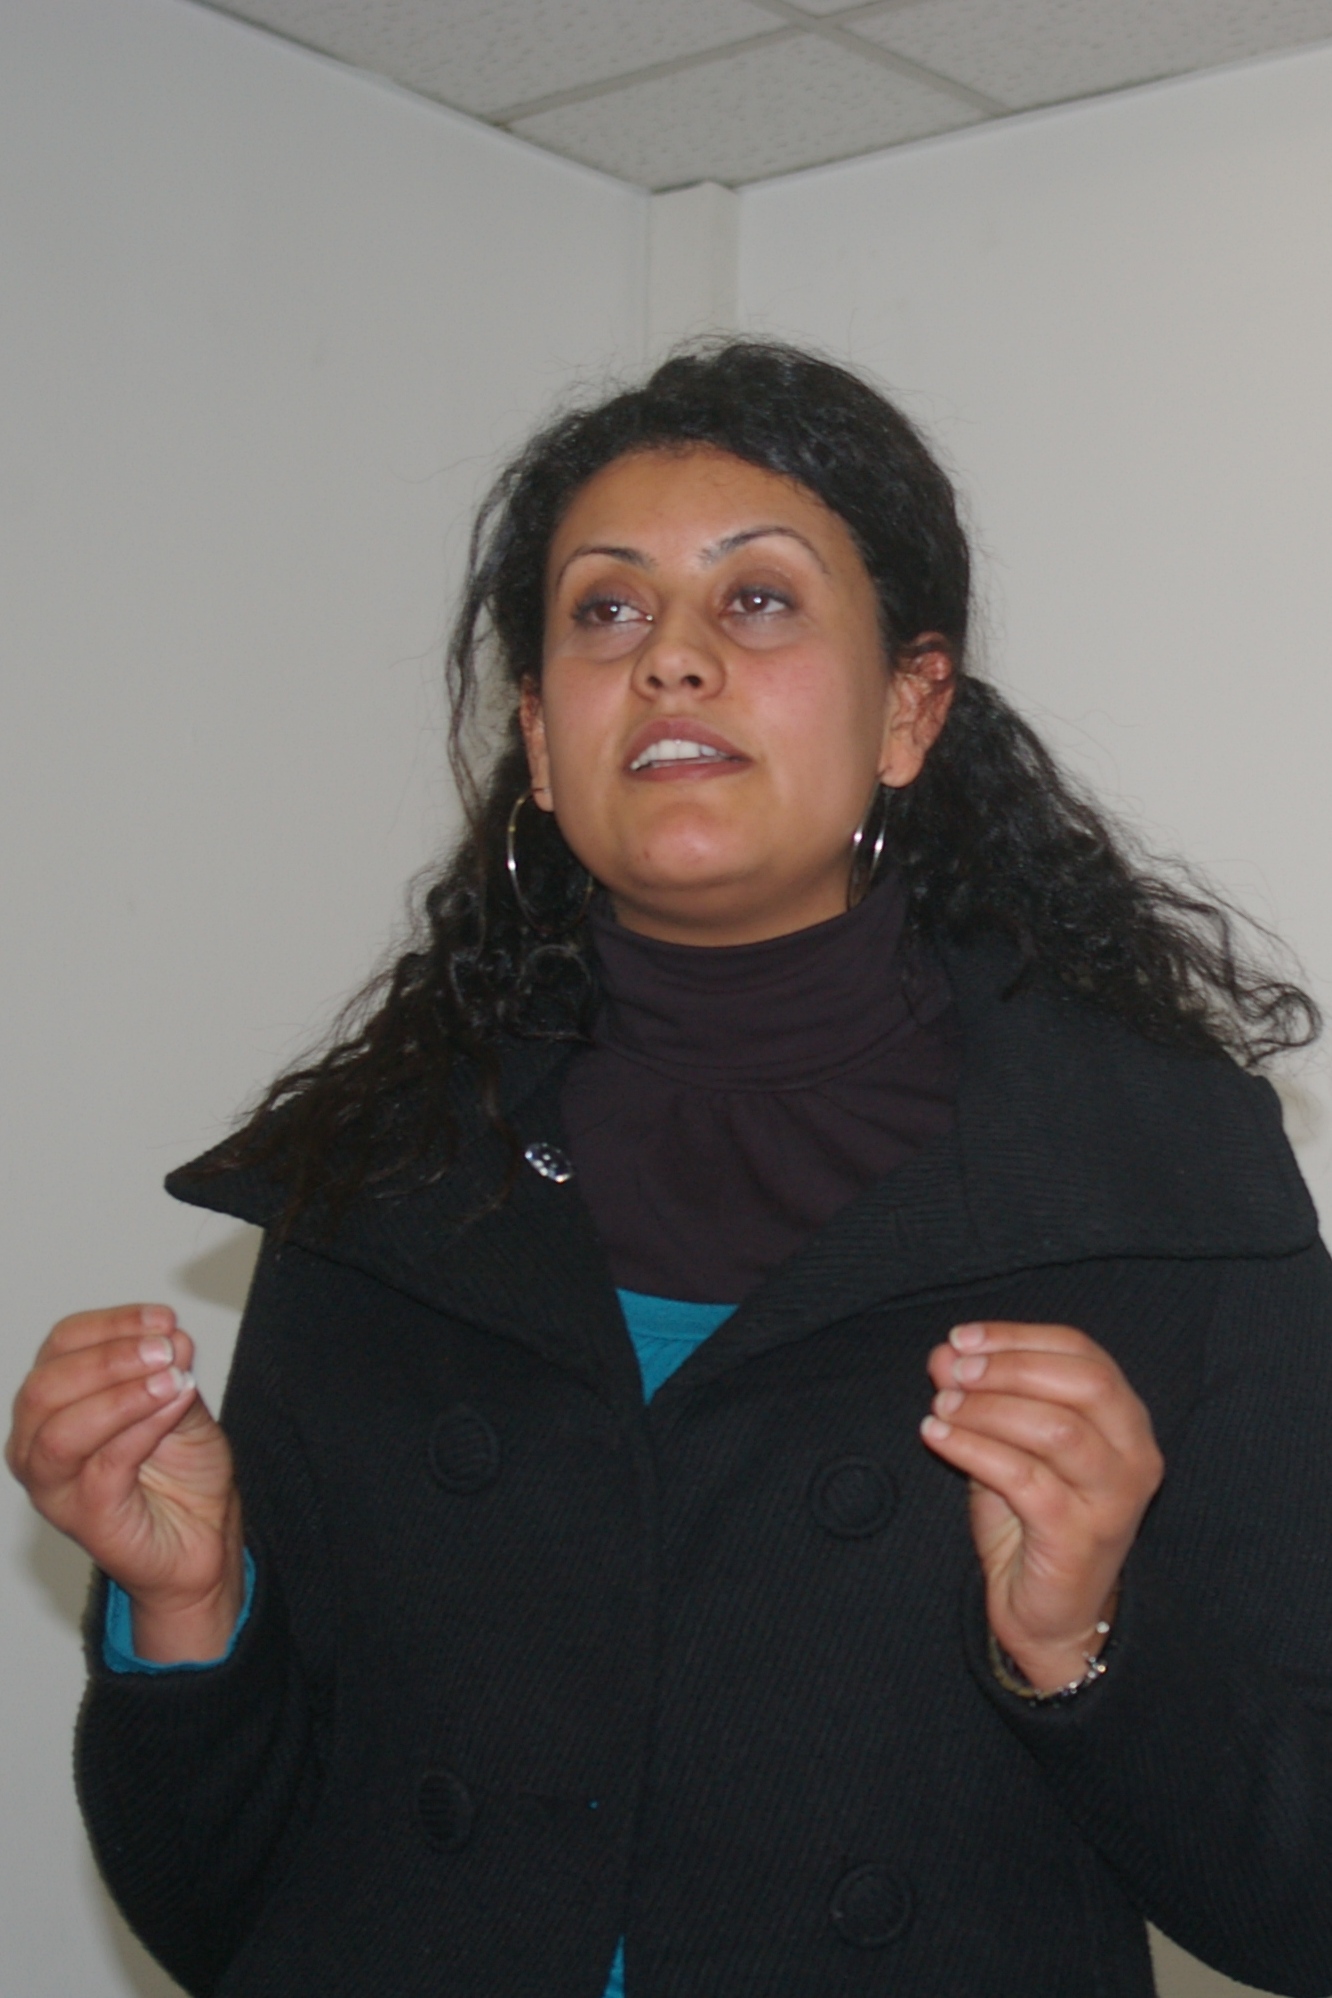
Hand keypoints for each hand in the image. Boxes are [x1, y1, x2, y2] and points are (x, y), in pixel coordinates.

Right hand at [6, 1304, 244, 1661]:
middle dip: (111, 1357)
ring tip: (172, 1377)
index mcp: (55, 1403)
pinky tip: (174, 1404)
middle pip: (47, 1385)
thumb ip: (171, 1372)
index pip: (61, 1346)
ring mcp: (55, 1486)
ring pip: (61, 1430)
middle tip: (165, 1348)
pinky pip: (103, 1467)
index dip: (112, 1324)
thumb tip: (172, 1337)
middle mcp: (39, 1443)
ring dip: (121, 1393)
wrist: (203, 1538)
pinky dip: (141, 1428)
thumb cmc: (181, 1474)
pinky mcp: (85, 1518)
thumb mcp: (181, 1403)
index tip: (163, 1318)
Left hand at [921, 1320, 1163, 1692]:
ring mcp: (1115, 1499)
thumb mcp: (1003, 1444)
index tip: (963, 1338)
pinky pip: (1026, 1479)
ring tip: (941, 1406)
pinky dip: (975, 1449)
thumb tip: (944, 1353)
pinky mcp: (1082, 1537)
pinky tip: (938, 1436)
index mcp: (1126, 1419)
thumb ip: (979, 1396)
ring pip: (1057, 1429)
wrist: (1049, 1613)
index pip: (1082, 1353)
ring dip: (989, 1409)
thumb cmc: (1031, 1519)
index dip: (1019, 1338)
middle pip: (1084, 1382)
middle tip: (955, 1373)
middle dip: (1010, 1368)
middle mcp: (1135, 1454)